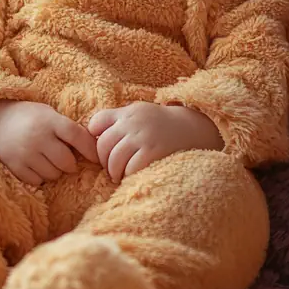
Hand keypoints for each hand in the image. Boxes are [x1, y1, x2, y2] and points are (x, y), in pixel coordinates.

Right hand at [0, 100, 99, 185]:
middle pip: (66, 161)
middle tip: (67, 159)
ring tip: (49, 160)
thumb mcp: (51, 115)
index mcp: (50, 121)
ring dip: (56, 171)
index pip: (76, 136)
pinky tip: (37, 165)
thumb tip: (95, 147)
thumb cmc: (32, 117)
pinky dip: (41, 177)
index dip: (90, 149)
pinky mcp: (14, 165)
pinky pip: (38, 181)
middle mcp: (38, 137)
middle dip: (71, 164)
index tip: (97, 159)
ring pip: (53, 174)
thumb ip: (68, 129)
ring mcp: (25, 152)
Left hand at [87, 102, 223, 183]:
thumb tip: (93, 138)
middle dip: (104, 161)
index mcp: (128, 112)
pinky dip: (128, 175)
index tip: (104, 150)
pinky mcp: (153, 152)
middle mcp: (133, 122)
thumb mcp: (141, 114)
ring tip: (119, 176)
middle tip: (112, 169)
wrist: (195, 128)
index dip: (95, 138)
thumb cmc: (164, 126)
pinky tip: (132, 177)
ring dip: (114, 172)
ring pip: (113, 160)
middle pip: (102, 145)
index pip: (96, 122)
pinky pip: (130, 168)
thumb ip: (119, 121)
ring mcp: (143, 137)